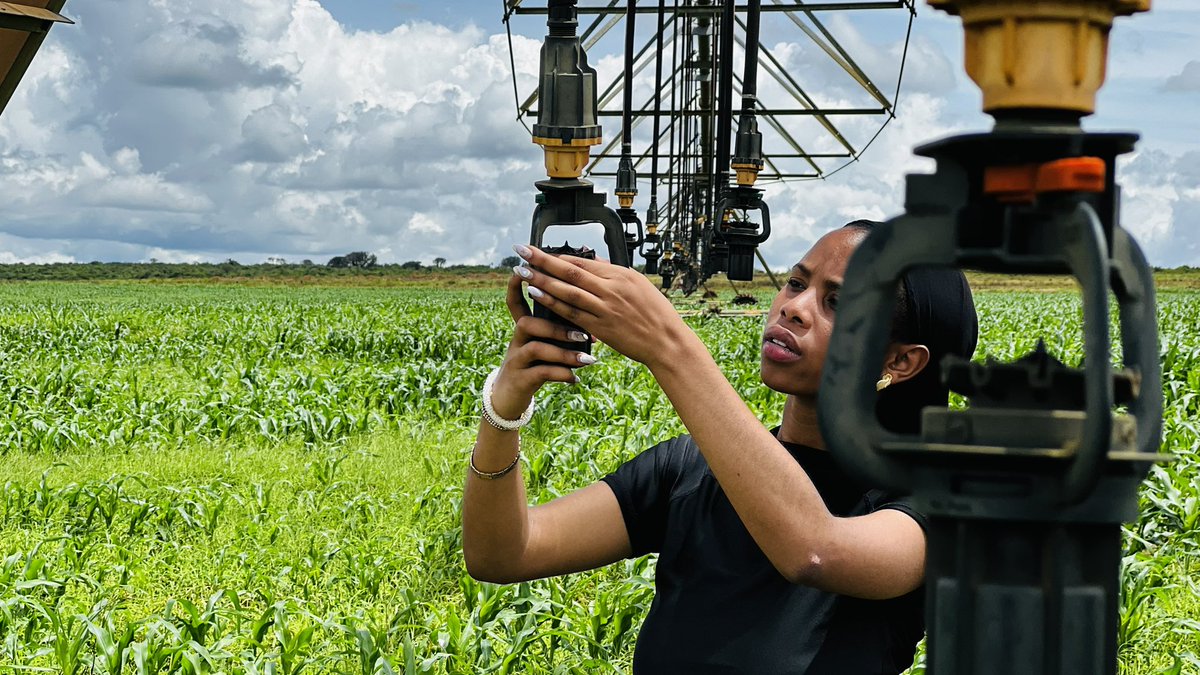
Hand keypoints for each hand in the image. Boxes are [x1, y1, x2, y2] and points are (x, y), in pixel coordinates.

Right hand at [490, 272, 595, 419]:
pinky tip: (577, 379)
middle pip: (527, 323)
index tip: (527, 271)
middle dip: (555, 326)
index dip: (517, 287)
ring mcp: (516, 360)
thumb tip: (590, 326)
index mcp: (523, 330)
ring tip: (586, 358)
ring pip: (535, 348)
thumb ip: (558, 334)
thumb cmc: (533, 367)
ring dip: (563, 352)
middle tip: (583, 334)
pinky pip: (540, 373)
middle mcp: (517, 341)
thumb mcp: (543, 349)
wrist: (510, 398)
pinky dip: (562, 375)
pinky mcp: (520, 379)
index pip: (516, 303)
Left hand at [510, 244, 693, 368]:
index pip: (582, 262)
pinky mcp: (601, 327)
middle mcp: (611, 289)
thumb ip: (612, 273)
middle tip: (521, 251)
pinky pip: (572, 313)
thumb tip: (593, 260)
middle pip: (570, 271)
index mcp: (620, 275)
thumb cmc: (655, 313)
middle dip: (542, 260)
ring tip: (522, 271)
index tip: (537, 249)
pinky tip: (536, 295)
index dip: (557, 256)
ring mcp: (605, 308)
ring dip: (542, 280)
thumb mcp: (638, 285)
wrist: (666, 342)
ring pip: (568, 291)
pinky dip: (553, 303)